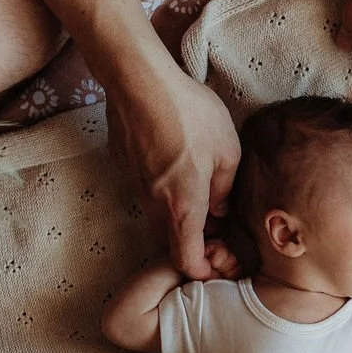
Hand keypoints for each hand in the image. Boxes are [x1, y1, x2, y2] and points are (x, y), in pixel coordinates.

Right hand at [106, 59, 241, 278]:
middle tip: (214, 222)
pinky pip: (145, 190)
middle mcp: (153, 204)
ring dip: (177, 213)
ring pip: (157, 215)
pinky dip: (162, 189)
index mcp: (183, 208)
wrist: (138, 82)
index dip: (202, 270)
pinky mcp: (123, 166)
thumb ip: (225, 188)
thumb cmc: (189, 114)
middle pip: (170, 240)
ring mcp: (134, 186)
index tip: (216, 260)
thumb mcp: (228, 150)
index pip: (186, 261)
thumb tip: (219, 208)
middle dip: (192, 241)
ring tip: (199, 187)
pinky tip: (176, 160)